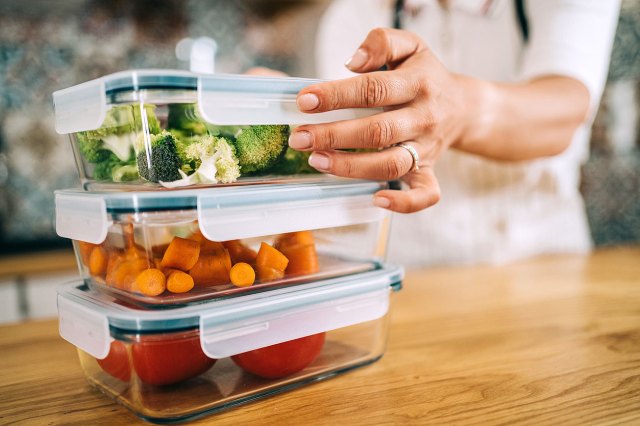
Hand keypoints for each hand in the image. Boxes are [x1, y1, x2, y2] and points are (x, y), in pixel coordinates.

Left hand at [289, 28, 471, 212]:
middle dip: (333, 135)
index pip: (373, 90)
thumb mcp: (410, 46)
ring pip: (391, 164)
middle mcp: (423, 118)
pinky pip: (425, 194)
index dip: (336, 95)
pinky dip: (403, 203)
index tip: (305, 100)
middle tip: (300, 138)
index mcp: (417, 84)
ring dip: (351, 167)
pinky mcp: (429, 171)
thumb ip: (382, 42)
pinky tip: (375, 198)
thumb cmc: (424, 76)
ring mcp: (426, 148)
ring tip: (317, 161)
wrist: (462, 106)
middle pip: (378, 131)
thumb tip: (353, 62)